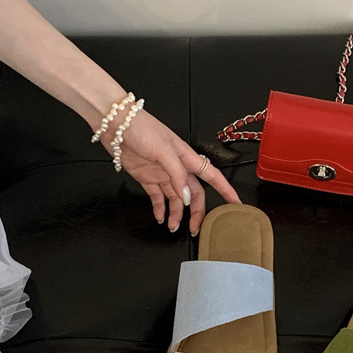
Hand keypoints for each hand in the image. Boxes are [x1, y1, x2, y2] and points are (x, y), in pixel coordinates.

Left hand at [104, 109, 240, 233]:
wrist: (116, 124)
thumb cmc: (142, 128)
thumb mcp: (164, 150)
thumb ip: (177, 174)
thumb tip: (185, 196)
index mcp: (187, 157)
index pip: (212, 176)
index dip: (225, 190)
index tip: (235, 204)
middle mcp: (177, 167)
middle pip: (193, 194)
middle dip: (196, 212)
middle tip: (194, 228)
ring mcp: (162, 173)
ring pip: (175, 199)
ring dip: (175, 214)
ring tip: (172, 227)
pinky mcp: (147, 177)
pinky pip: (157, 197)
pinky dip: (160, 209)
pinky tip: (160, 217)